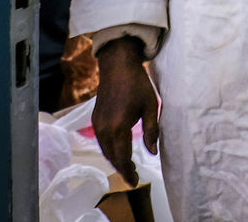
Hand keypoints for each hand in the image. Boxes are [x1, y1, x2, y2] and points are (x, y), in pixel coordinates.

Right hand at [92, 36, 159, 186]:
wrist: (117, 65)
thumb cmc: (137, 84)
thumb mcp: (151, 106)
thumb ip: (152, 131)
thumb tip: (152, 153)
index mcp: (118, 126)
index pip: (122, 158)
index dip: (128, 172)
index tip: (135, 181)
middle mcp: (104, 128)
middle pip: (112, 157)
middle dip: (122, 169)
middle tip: (134, 176)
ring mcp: (97, 124)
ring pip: (105, 150)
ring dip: (115, 160)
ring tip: (128, 166)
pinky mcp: (95, 119)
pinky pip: (101, 141)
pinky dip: (110, 150)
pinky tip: (119, 150)